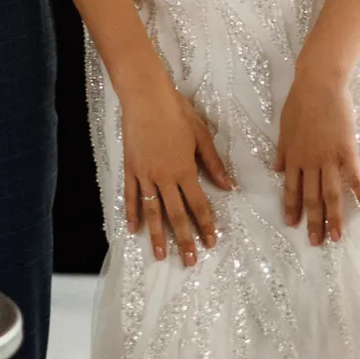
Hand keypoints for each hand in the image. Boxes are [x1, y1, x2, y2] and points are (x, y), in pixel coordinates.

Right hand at [121, 66, 234, 267]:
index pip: (198, 204)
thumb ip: (213, 163)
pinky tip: (133, 229)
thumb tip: (229, 185)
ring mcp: (145, 175)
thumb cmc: (176, 112)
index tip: (210, 243)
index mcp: (185, 170)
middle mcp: (164, 177)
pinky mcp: (131, 169)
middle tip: (188, 261)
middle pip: (175, 215)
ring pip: (152, 211)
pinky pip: (131, 196)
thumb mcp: (201, 136)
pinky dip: (132, 213)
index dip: (205, 225)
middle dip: (183, 239)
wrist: (145, 97)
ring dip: (157, 235)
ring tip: (160, 255)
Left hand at [275, 65, 359, 244]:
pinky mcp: (347, 151)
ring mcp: (329, 158)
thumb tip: (277, 170)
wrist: (319, 84)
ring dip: (334, 218)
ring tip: (336, 237)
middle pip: (311, 197)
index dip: (292, 207)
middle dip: (313, 221)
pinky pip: (355, 178)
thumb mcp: (284, 127)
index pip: (291, 188)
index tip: (292, 225)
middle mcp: (309, 162)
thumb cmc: (300, 102)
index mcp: (293, 156)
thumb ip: (282, 151)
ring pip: (331, 194)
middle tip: (315, 242)